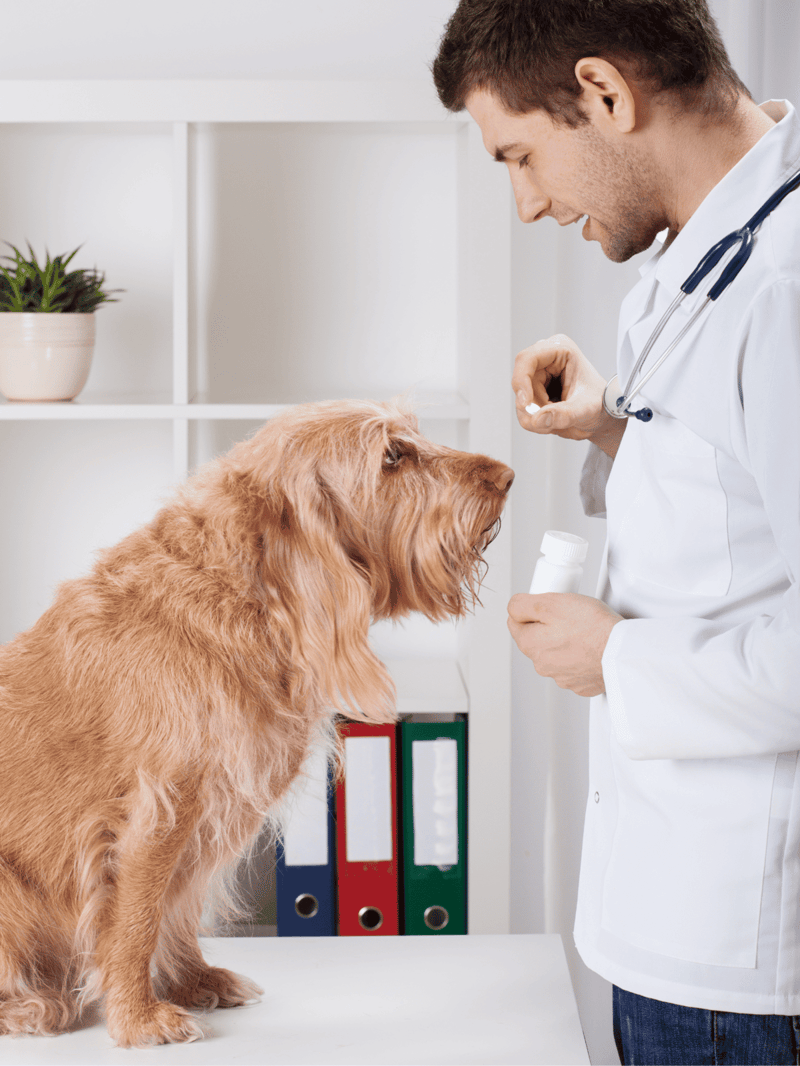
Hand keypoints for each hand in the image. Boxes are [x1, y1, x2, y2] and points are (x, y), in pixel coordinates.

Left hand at [507, 592, 622, 696]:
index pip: (515, 623)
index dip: (530, 609)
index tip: (545, 605)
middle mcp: (543, 665)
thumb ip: (522, 605)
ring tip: (583, 631)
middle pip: (536, 638)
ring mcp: (562, 676)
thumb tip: (513, 607)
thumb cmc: (592, 627)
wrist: (621, 652)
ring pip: (556, 653)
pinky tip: (591, 646)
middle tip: (568, 615)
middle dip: (547, 626)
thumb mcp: (550, 603)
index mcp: (531, 645)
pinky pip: (575, 665)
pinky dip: (580, 656)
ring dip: (564, 642)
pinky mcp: (581, 683)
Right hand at [511, 334, 625, 457]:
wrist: (602, 417)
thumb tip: (539, 419)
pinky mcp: (534, 392)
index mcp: (560, 350)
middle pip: (522, 384)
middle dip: (535, 407)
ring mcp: (538, 376)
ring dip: (536, 416)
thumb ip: (564, 414)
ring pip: (521, 400)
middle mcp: (546, 360)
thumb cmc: (600, 403)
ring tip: (560, 420)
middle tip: (552, 420)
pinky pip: (524, 410)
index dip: (521, 381)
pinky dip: (536, 420)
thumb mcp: (586, 408)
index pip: (527, 359)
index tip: (525, 404)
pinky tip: (554, 420)